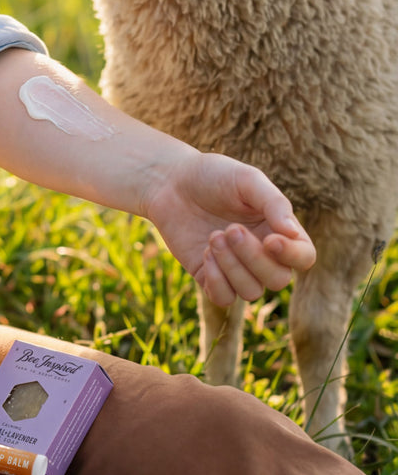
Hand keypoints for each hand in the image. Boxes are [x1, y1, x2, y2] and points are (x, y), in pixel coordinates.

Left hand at [141, 151, 315, 306]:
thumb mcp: (246, 179)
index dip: (292, 255)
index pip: (304, 257)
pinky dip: (217, 280)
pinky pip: (224, 298)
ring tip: (213, 236)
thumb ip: (274, 203)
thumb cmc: (212, 176)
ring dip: (232, 266)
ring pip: (251, 292)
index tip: (271, 240)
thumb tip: (292, 233)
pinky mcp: (209, 276)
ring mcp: (235, 268)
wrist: (170, 182)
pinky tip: (205, 253)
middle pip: (278, 280)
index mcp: (278, 230)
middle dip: (254, 258)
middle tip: (229, 229)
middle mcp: (261, 254)